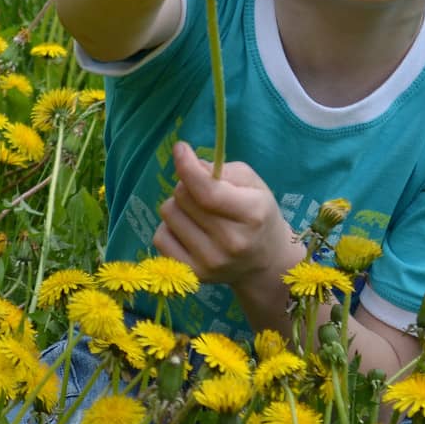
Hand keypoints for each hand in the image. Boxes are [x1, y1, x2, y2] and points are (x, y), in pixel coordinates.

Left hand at [153, 142, 301, 290]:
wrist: (265, 262)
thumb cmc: (257, 214)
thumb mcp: (253, 184)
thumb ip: (222, 169)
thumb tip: (188, 163)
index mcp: (252, 214)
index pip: (208, 191)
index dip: (188, 167)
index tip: (180, 148)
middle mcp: (231, 242)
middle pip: (183, 197)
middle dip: (188, 185)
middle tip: (202, 192)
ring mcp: (210, 262)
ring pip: (168, 213)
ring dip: (178, 206)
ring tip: (197, 213)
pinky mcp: (192, 275)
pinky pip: (159, 237)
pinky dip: (170, 227)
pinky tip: (188, 231)